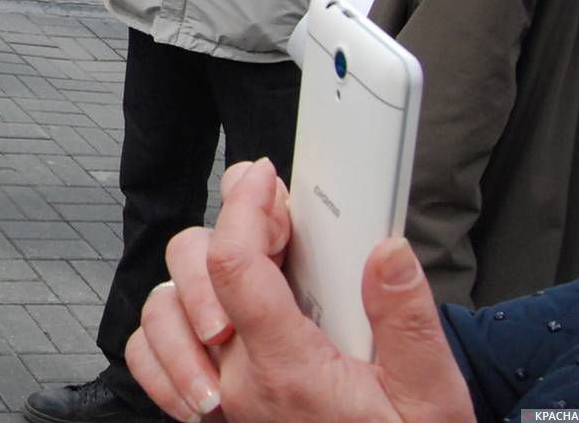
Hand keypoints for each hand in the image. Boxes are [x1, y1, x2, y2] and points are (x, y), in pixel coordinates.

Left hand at [125, 159, 472, 422]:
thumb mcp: (431, 395)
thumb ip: (407, 321)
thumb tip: (387, 253)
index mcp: (291, 371)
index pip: (237, 268)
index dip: (244, 207)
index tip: (263, 178)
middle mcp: (239, 383)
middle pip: (194, 274)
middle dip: (231, 229)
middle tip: (279, 223)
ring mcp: (216, 396)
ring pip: (162, 309)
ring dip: (199, 273)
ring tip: (252, 261)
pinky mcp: (206, 407)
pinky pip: (148, 359)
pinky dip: (164, 325)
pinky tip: (206, 312)